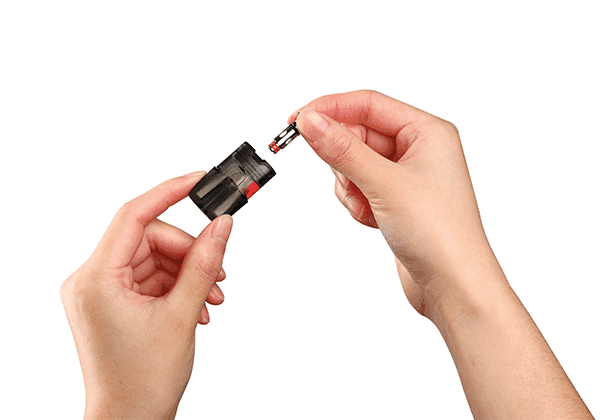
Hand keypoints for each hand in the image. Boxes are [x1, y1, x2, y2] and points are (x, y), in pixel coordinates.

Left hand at [60, 172, 232, 419]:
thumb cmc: (143, 381)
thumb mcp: (182, 316)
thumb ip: (204, 264)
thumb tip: (221, 226)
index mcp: (95, 279)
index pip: (134, 215)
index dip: (170, 191)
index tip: (200, 179)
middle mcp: (91, 280)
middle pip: (151, 239)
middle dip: (189, 253)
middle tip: (219, 274)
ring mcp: (101, 291)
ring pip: (155, 257)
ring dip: (188, 272)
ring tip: (212, 298)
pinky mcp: (113, 301)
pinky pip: (151, 276)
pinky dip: (177, 285)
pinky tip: (197, 306)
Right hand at [291, 91, 593, 419]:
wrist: (453, 286)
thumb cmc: (441, 234)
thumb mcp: (384, 184)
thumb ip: (343, 149)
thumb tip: (312, 121)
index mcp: (427, 132)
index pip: (368, 104)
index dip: (331, 109)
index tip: (299, 119)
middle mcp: (418, 150)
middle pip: (358, 134)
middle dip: (343, 158)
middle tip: (337, 175)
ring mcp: (405, 176)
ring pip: (354, 162)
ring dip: (350, 185)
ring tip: (366, 205)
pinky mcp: (394, 200)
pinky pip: (359, 186)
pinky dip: (356, 201)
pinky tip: (371, 218)